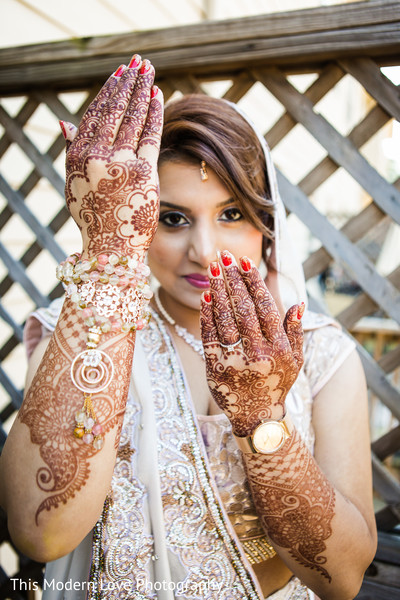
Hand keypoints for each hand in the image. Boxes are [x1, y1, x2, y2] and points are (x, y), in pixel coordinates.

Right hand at [60, 55, 162, 258]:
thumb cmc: (95, 216)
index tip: (118, 73)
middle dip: (128, 82)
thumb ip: (72, 151)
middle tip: (139, 62)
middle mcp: (97, 157)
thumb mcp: (75, 184)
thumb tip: (64, 121)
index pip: (94, 115)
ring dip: (141, 90)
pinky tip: (158, 95)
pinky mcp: (144, 172)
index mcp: (78, 157)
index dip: (108, 91)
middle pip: (114, 110)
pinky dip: (154, 113)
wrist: (111, 248)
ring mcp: (120, 163)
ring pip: (132, 118)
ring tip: (149, 70)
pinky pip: (149, 135)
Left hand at [200, 250, 303, 436]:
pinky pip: (209, 335)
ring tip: (214, 269)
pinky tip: (206, 295)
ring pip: (225, 318)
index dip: (253, 282)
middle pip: (243, 307)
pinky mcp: (215, 367)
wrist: (257, 417)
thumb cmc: (278, 383)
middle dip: (232, 278)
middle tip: (224, 256)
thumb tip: (297, 302)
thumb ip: (295, 331)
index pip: (265, 307)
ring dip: (218, 290)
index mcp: (278, 348)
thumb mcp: (296, 360)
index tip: (245, 262)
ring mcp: (234, 360)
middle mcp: (257, 353)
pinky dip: (207, 313)